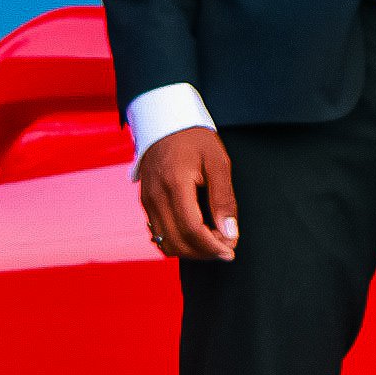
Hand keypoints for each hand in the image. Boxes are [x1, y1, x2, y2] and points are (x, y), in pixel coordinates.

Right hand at [138, 127, 238, 262]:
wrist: (165, 122)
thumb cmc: (195, 139)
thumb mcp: (218, 163)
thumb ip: (223, 199)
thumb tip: (229, 233)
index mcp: (175, 184)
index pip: (192, 229)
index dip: (212, 246)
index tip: (230, 250)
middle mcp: (156, 196)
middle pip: (178, 241)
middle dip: (204, 252)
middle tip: (225, 248)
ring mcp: (147, 201)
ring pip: (165, 243)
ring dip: (190, 251)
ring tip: (212, 243)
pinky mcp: (145, 203)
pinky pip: (157, 234)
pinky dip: (177, 242)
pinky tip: (195, 235)